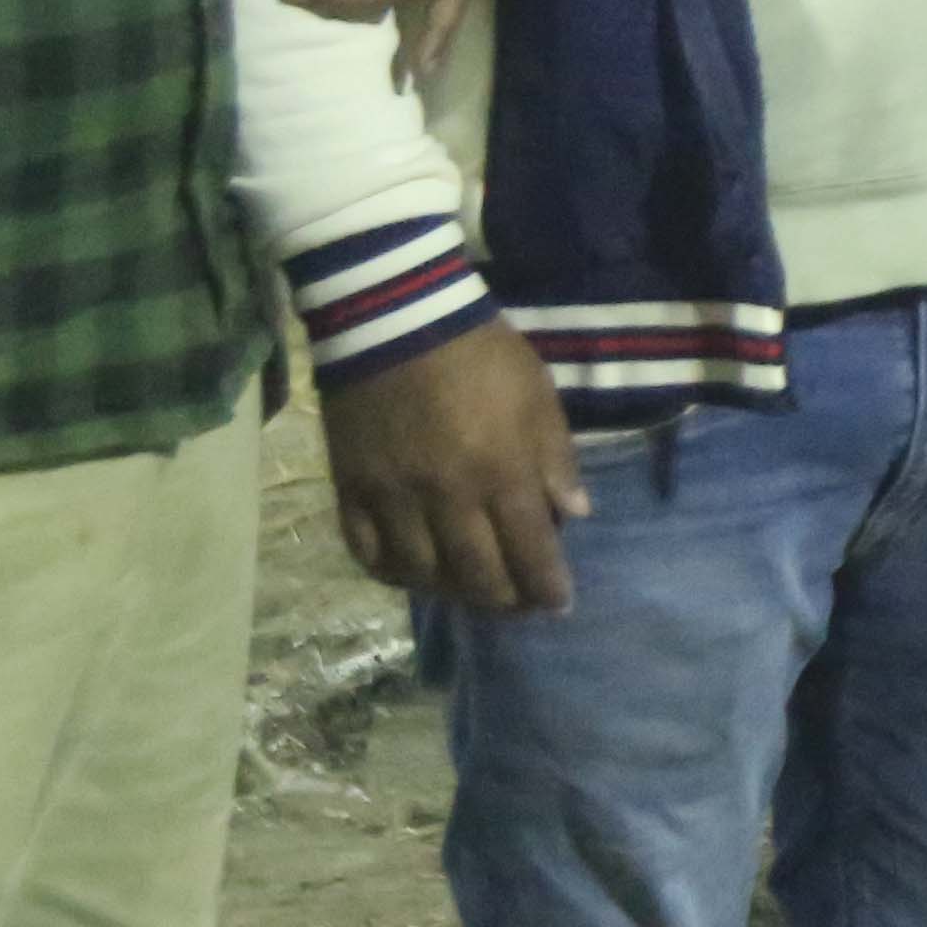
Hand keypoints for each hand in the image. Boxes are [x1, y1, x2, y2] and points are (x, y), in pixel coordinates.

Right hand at [324, 317, 592, 617]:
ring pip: (421, 573)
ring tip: (469, 592)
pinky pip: (367, 552)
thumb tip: (575, 514)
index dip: (547, 586)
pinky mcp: (351, 490)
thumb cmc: (481, 355)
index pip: (531, 550)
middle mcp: (447, 497)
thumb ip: (556, 457)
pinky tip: (412, 574)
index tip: (558, 604)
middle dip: (504, 601)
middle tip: (518, 607)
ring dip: (450, 593)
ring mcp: (394, 498)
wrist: (397, 320)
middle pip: (476, 574)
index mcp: (501, 472)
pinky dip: (392, 572)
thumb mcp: (538, 395)